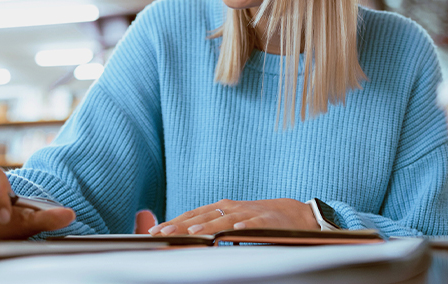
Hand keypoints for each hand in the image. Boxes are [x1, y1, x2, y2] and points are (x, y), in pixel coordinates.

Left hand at [149, 198, 317, 235]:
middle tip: (162, 234)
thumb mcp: (232, 222)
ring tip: (193, 233)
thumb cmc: (257, 219)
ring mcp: (247, 214)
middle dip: (181, 226)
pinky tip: (235, 232)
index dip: (173, 222)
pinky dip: (243, 227)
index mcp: (220, 208)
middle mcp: (230, 208)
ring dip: (208, 227)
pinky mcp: (265, 222)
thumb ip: (212, 228)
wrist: (293, 214)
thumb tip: (186, 238)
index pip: (192, 215)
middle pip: (202, 217)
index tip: (154, 231)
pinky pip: (253, 224)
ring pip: (224, 220)